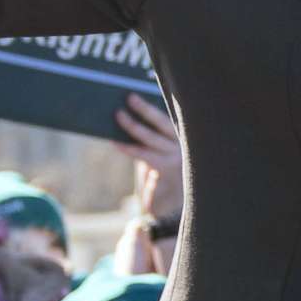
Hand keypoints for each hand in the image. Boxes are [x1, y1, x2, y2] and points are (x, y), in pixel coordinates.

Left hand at [114, 93, 181, 224]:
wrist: (171, 207)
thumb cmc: (161, 175)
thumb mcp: (158, 153)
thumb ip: (150, 139)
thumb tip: (128, 117)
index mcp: (183, 137)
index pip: (168, 117)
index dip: (154, 106)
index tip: (140, 93)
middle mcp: (184, 145)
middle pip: (162, 122)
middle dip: (145, 109)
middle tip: (129, 97)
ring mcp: (177, 157)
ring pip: (151, 137)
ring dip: (132, 125)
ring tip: (118, 115)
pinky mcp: (167, 170)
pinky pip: (144, 155)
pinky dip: (129, 147)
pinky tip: (116, 141)